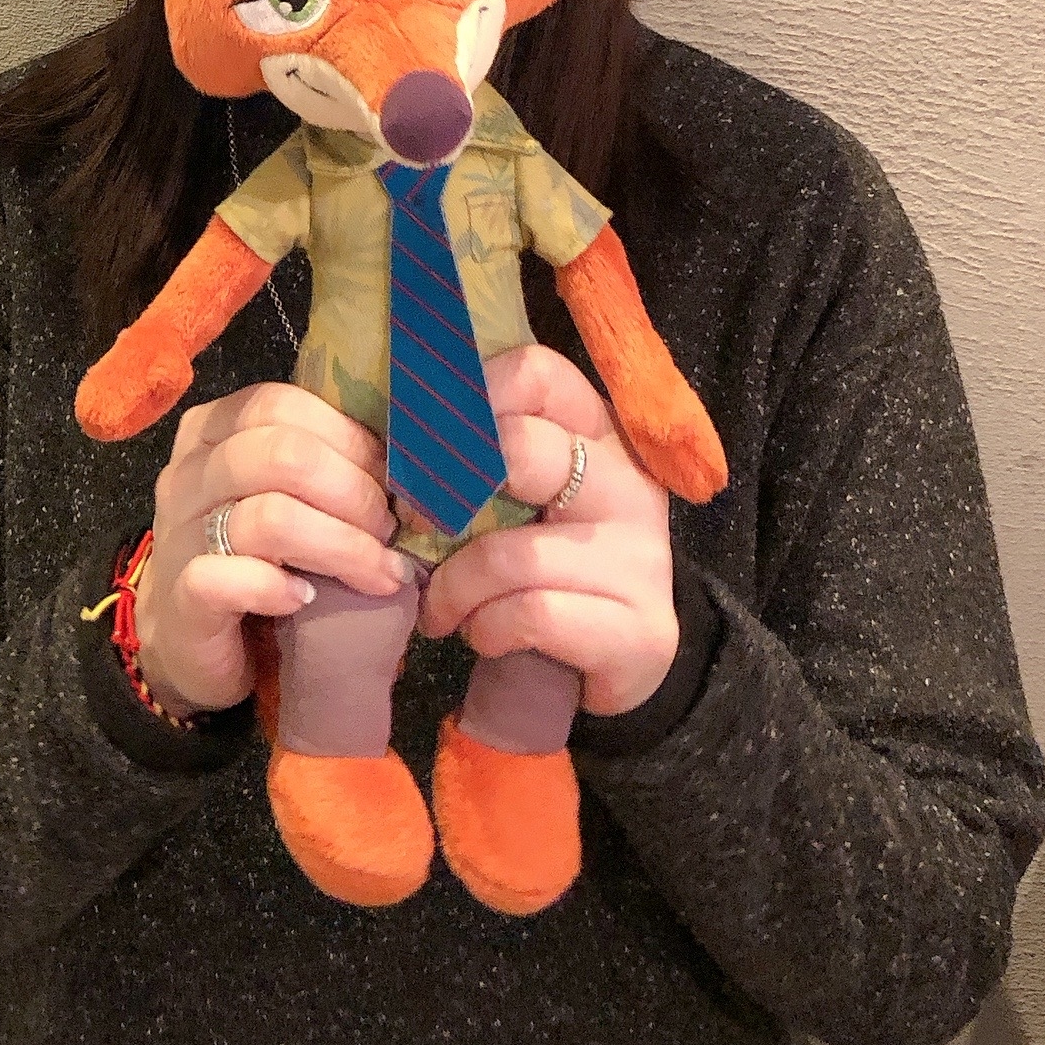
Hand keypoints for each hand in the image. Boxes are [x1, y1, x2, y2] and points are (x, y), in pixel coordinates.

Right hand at [132, 382, 411, 718]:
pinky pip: (226, 580)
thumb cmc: (266, 560)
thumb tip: (406, 454)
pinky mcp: (179, 603)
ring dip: (342, 546)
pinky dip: (277, 588)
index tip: (391, 482)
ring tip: (377, 574)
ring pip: (268, 517)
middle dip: (356, 494)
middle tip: (390, 534)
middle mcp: (187, 475)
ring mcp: (177, 538)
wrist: (206, 647)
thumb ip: (325, 463)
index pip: (280, 404)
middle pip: (282, 455)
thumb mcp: (293, 496)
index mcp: (213, 431)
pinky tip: (304, 599)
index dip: (350, 440)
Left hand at [417, 343, 679, 717]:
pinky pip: (533, 613)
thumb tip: (400, 423)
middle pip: (521, 450)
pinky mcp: (643, 628)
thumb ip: (474, 452)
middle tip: (412, 524)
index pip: (536, 374)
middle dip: (441, 493)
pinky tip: (482, 634)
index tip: (419, 444)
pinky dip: (486, 629)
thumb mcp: (503, 498)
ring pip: (512, 554)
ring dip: (454, 589)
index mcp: (597, 433)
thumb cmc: (524, 568)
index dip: (466, 398)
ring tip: (439, 607)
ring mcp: (644, 557)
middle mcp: (629, 484)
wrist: (579, 670)